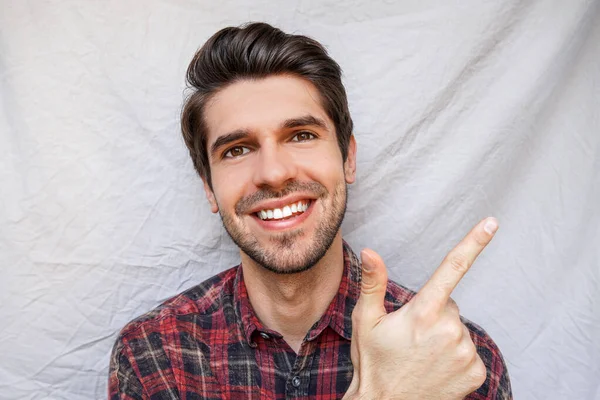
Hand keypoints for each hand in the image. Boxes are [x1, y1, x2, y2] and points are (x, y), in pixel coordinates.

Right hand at [344, 217, 498, 399]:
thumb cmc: (374, 363)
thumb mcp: (365, 321)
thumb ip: (373, 283)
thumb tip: (371, 251)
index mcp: (422, 312)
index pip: (451, 268)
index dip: (473, 243)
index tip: (492, 222)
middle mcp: (449, 329)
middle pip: (449, 304)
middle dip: (433, 313)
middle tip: (411, 336)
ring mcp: (465, 352)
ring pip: (459, 328)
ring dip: (444, 335)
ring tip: (422, 355)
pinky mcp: (476, 371)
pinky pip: (469, 350)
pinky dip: (456, 355)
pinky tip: (437, 367)